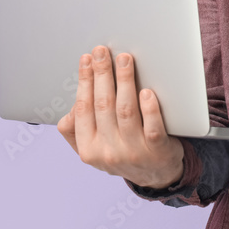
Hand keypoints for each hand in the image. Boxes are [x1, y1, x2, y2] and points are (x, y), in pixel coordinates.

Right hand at [58, 45, 184, 188]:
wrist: (156, 176)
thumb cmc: (123, 152)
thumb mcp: (94, 147)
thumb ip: (77, 130)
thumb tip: (71, 109)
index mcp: (89, 149)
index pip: (83, 108)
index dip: (84, 81)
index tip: (87, 59)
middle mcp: (109, 152)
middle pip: (103, 105)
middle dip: (102, 74)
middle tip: (103, 51)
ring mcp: (134, 152)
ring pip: (126, 111)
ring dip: (124, 81)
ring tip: (124, 59)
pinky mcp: (158, 151)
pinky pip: (152, 128)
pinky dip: (149, 108)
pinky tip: (147, 91)